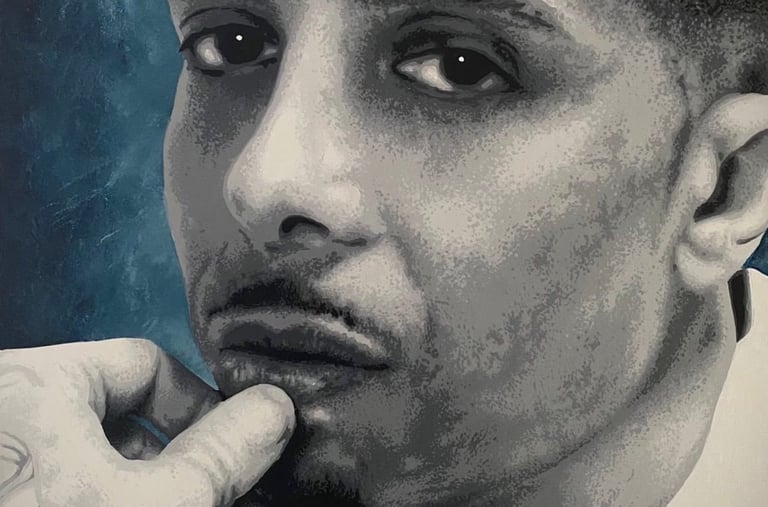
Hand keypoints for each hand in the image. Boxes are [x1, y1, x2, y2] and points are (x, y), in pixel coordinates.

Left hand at [0, 338, 294, 506]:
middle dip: (171, 460)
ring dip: (140, 487)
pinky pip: (60, 485)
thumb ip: (221, 455)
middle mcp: (5, 412)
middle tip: (203, 498)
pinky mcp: (6, 489)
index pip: (145, 364)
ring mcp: (3, 464)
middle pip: (119, 417)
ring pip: (91, 460)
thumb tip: (276, 408)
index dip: (202, 406)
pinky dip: (99, 499)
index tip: (231, 455)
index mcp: (30, 384)